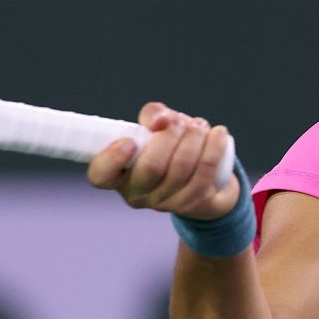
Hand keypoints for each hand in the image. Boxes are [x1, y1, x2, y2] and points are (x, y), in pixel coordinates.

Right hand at [85, 102, 239, 220]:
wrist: (203, 176)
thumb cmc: (170, 146)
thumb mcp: (156, 126)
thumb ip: (153, 115)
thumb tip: (160, 120)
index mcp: (118, 174)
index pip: (100, 175)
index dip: (111, 160)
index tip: (129, 141)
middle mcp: (136, 193)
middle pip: (151, 168)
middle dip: (170, 137)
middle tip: (180, 122)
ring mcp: (164, 202)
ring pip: (181, 169)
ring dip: (194, 140)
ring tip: (199, 126)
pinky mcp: (190, 204)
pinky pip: (204, 176)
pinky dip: (213, 151)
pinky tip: (218, 134)